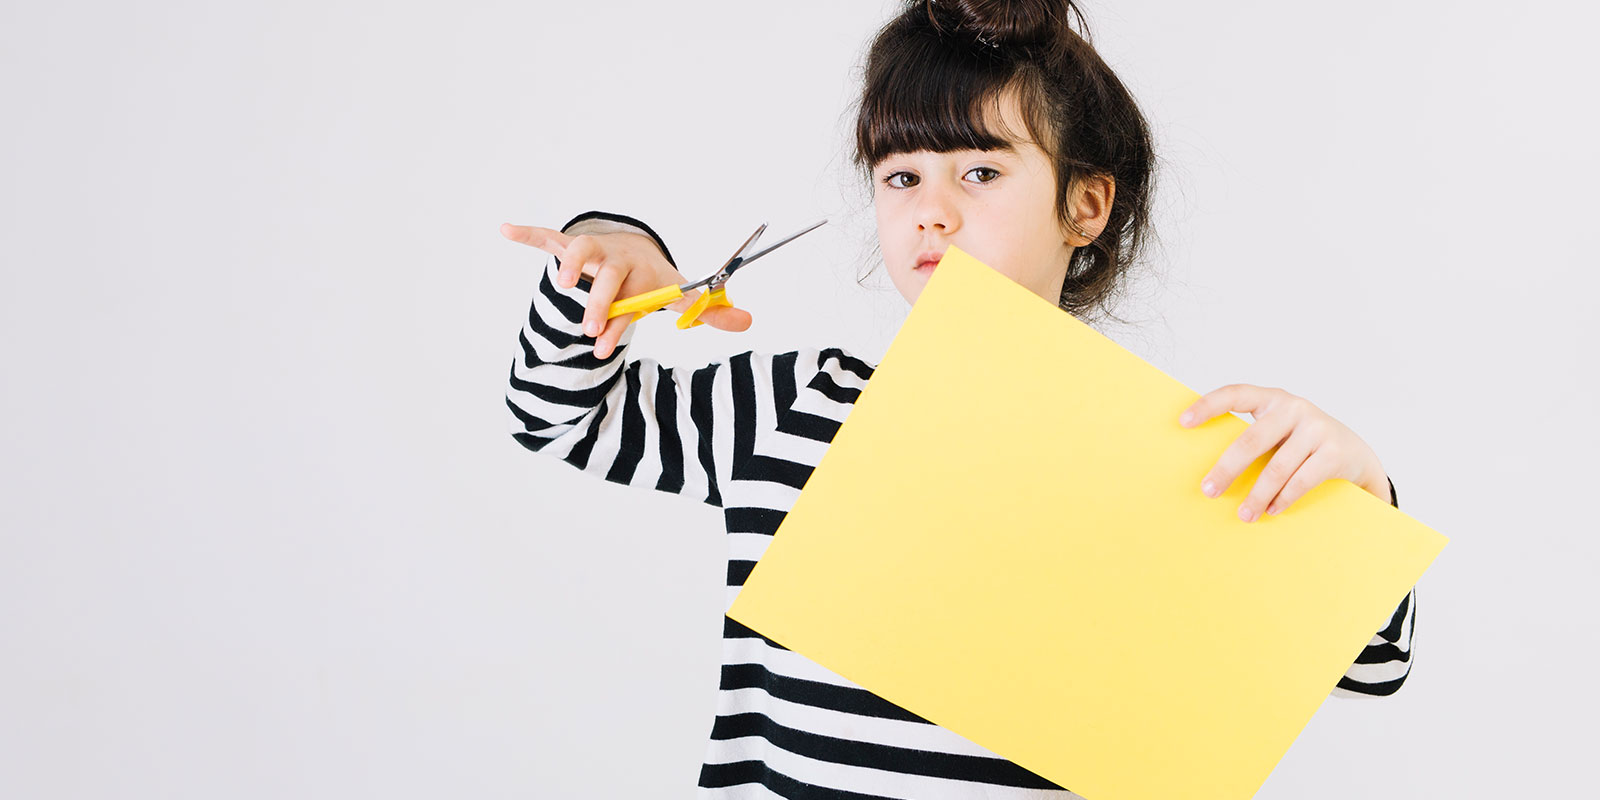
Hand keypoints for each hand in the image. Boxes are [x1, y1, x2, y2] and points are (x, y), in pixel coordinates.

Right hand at [500, 223, 753, 357]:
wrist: (634, 251)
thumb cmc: (650, 280)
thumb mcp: (679, 295)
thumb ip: (709, 311)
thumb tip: (749, 320)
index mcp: (639, 271)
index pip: (631, 297)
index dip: (621, 322)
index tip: (607, 345)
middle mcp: (614, 258)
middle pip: (605, 278)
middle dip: (599, 304)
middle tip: (592, 330)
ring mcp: (590, 252)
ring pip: (578, 253)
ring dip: (569, 267)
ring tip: (563, 285)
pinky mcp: (567, 248)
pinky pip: (547, 237)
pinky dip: (528, 234)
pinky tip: (506, 230)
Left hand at [1178, 384, 1390, 521]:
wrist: (1356, 453)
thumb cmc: (1301, 443)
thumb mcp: (1279, 431)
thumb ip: (1252, 437)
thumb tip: (1211, 469)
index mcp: (1273, 399)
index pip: (1236, 394)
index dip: (1208, 405)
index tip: (1183, 422)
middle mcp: (1295, 408)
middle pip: (1252, 441)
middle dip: (1227, 469)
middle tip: (1208, 491)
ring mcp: (1317, 428)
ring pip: (1277, 467)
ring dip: (1257, 495)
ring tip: (1244, 515)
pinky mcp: (1334, 452)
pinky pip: (1301, 480)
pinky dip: (1283, 499)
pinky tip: (1271, 510)